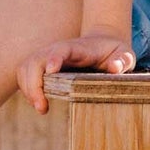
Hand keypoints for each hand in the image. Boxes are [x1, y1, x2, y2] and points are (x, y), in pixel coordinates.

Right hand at [16, 29, 135, 113]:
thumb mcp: (124, 54)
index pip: (61, 50)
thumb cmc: (113, 52)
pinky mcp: (42, 64)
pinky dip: (26, 88)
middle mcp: (57, 49)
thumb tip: (115, 68)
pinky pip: (25, 74)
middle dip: (33, 84)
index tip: (51, 71)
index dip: (54, 58)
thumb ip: (122, 60)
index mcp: (78, 48)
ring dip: (27, 88)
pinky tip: (38, 102)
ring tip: (41, 108)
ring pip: (25, 67)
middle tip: (42, 107)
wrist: (103, 41)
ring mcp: (47, 55)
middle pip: (35, 60)